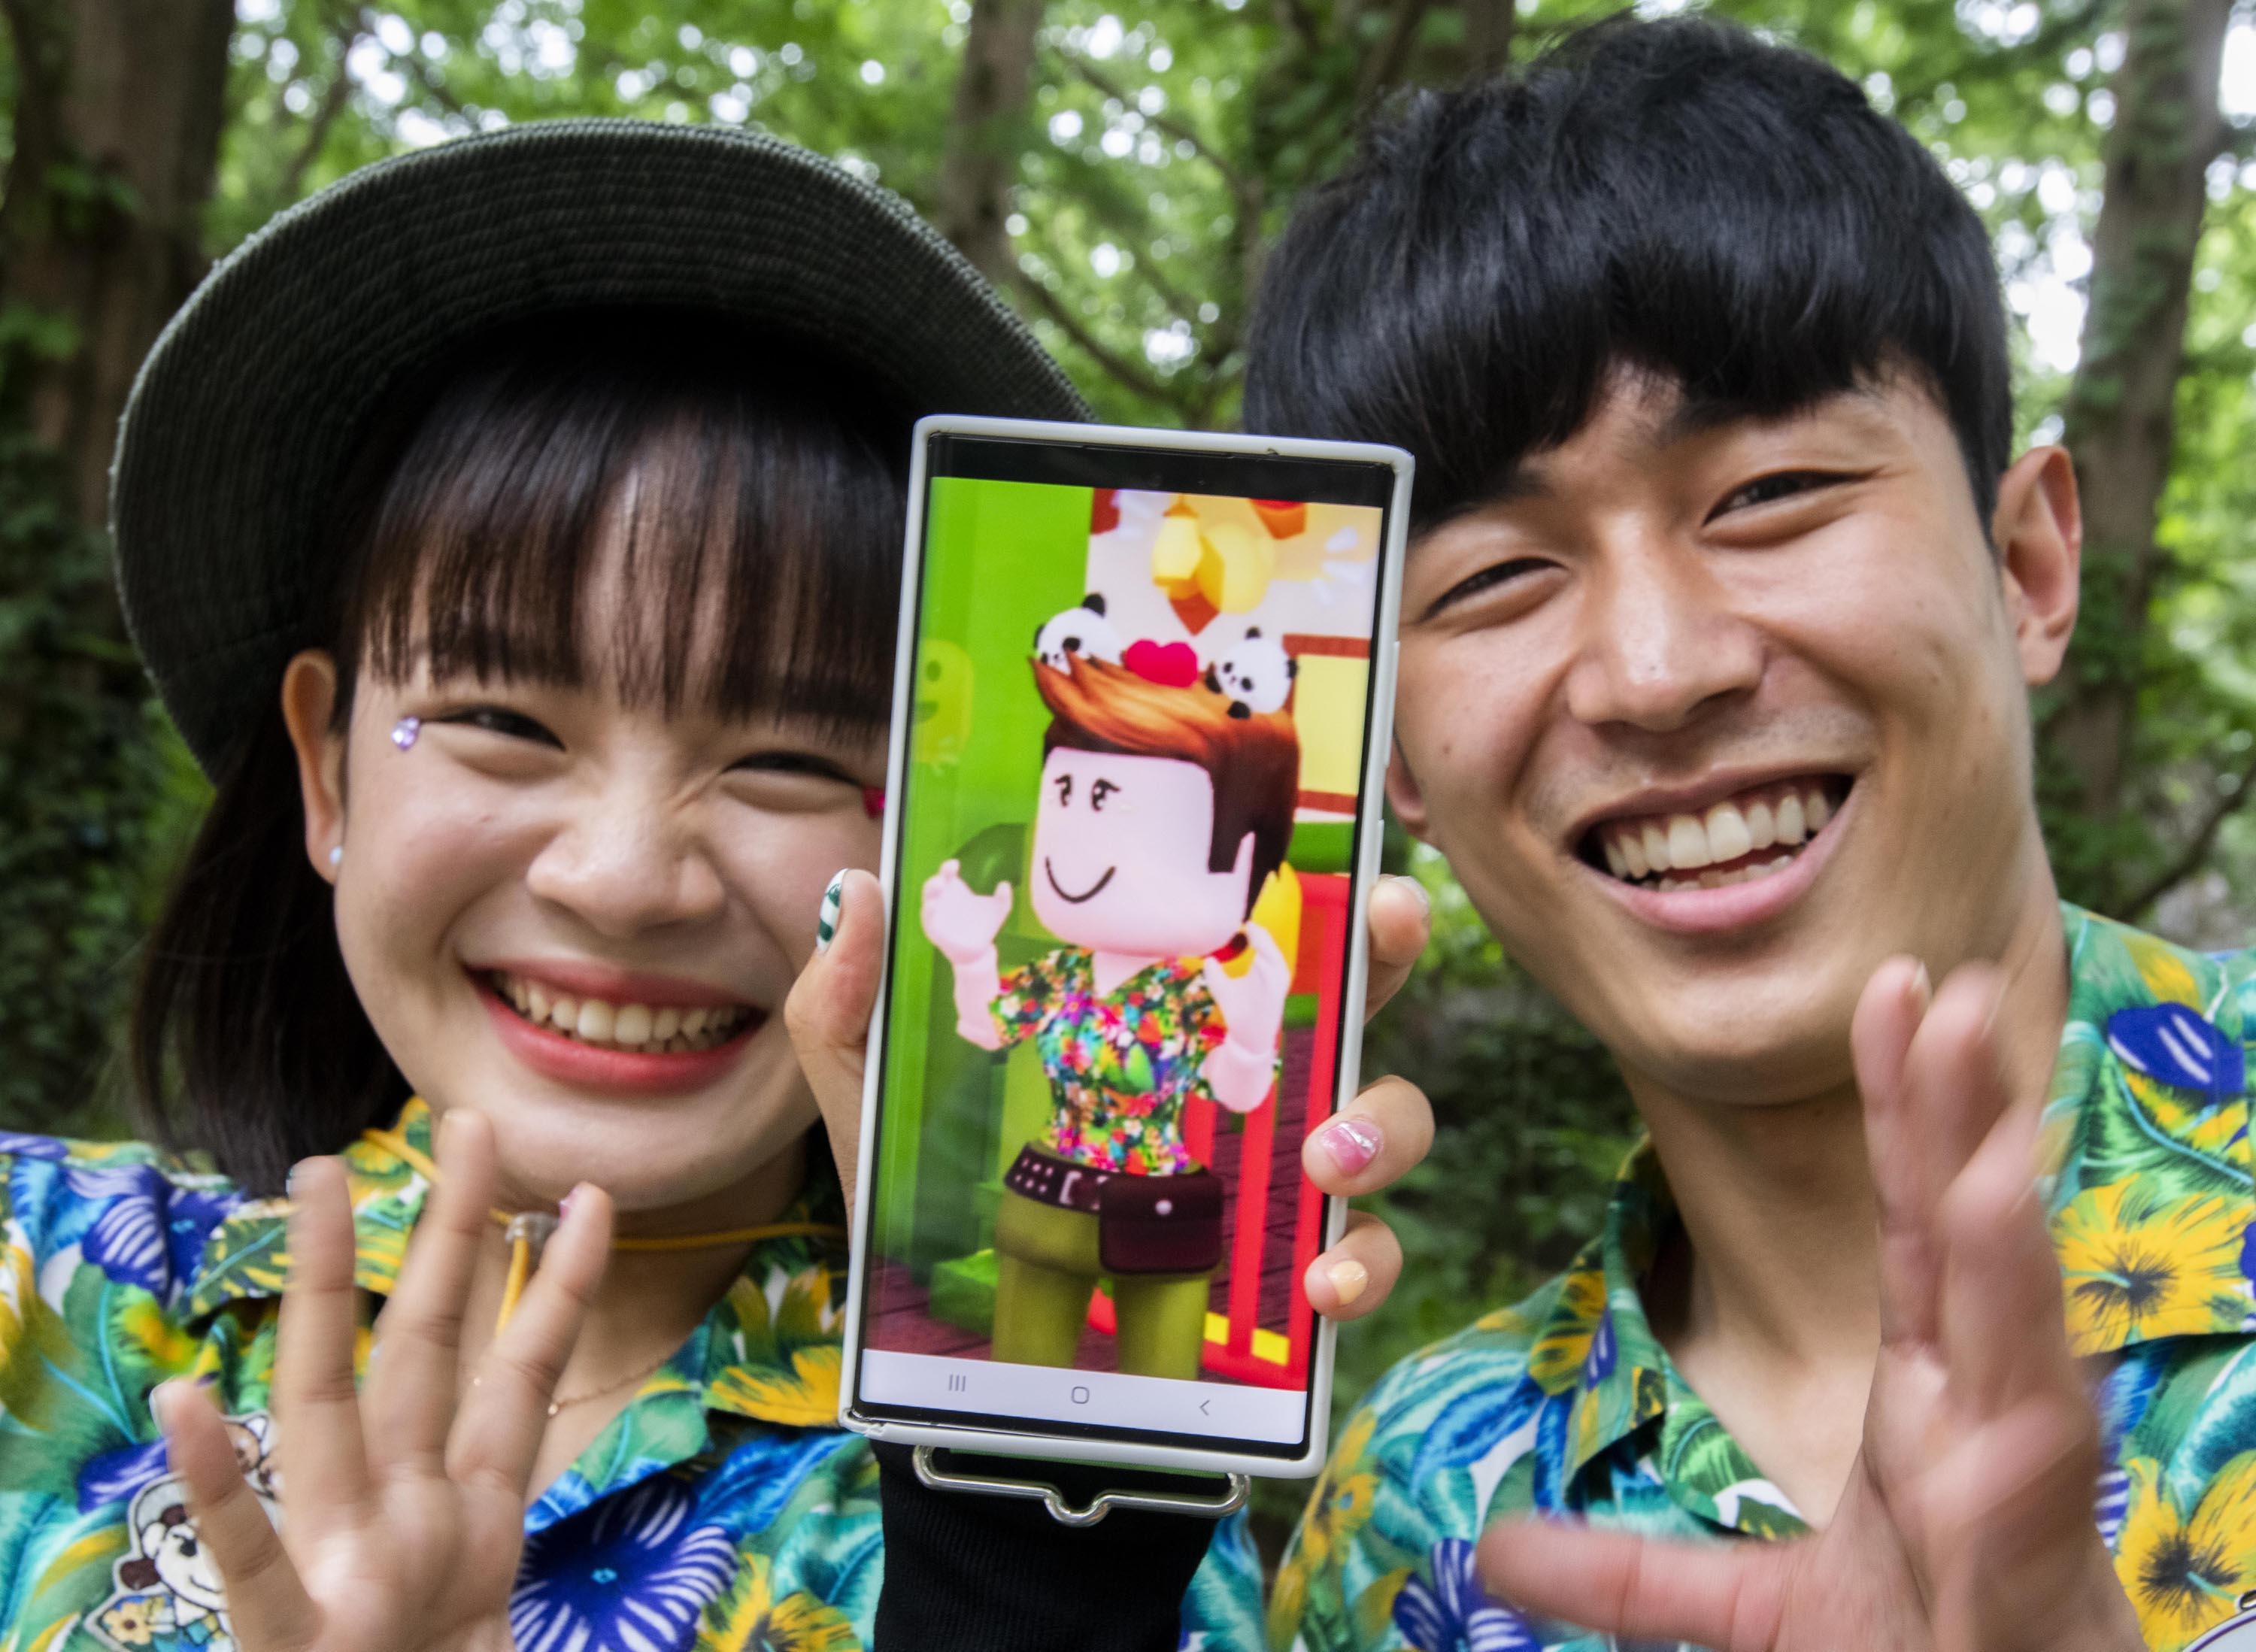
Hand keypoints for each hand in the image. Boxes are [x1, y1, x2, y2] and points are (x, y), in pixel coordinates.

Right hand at [154, 1111, 612, 1651]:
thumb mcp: (504, 1609)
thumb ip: (518, 1510)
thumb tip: (571, 1428)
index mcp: (470, 1514)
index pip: (525, 1375)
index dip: (562, 1286)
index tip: (595, 1194)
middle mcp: (402, 1513)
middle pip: (431, 1348)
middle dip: (452, 1234)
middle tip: (472, 1121)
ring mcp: (343, 1566)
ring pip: (333, 1404)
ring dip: (322, 1290)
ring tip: (319, 1183)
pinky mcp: (291, 1642)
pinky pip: (251, 1555)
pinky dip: (220, 1481)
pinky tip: (188, 1403)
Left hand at [788, 870, 1436, 1321]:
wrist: (956, 1371)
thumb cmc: (925, 1212)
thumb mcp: (874, 1104)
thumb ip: (852, 1004)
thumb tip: (864, 884)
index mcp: (1156, 1018)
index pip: (1245, 927)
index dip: (1298, 875)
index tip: (1335, 850)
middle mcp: (1237, 1082)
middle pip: (1351, 992)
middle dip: (1387, 949)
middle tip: (1385, 929)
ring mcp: (1276, 1178)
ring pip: (1388, 1120)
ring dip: (1379, 1124)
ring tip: (1324, 1159)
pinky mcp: (1289, 1274)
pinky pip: (1367, 1259)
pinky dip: (1364, 1266)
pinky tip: (1320, 1286)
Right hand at [920, 859, 1011, 963]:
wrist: (979, 951)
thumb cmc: (985, 925)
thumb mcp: (999, 910)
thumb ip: (1003, 898)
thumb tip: (1005, 884)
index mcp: (954, 889)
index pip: (947, 874)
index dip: (948, 867)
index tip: (955, 865)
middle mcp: (942, 899)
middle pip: (933, 885)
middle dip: (935, 880)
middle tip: (943, 879)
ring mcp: (936, 914)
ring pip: (928, 901)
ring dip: (931, 893)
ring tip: (939, 887)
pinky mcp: (933, 929)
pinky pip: (928, 919)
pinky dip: (929, 912)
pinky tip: (934, 906)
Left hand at [1477, 960, 2145, 1651]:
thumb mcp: (1750, 1617)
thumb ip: (1629, 1578)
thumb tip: (1499, 1547)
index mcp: (1926, 1396)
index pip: (1906, 1225)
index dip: (1900, 1111)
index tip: (1888, 994)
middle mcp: (1980, 1410)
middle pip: (1962, 1233)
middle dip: (1955, 1107)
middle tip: (1941, 980)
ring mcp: (2016, 1472)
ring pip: (2011, 1310)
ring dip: (1996, 1199)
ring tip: (1981, 1085)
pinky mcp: (2033, 1550)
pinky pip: (2033, 1433)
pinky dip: (2024, 1349)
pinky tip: (2010, 1270)